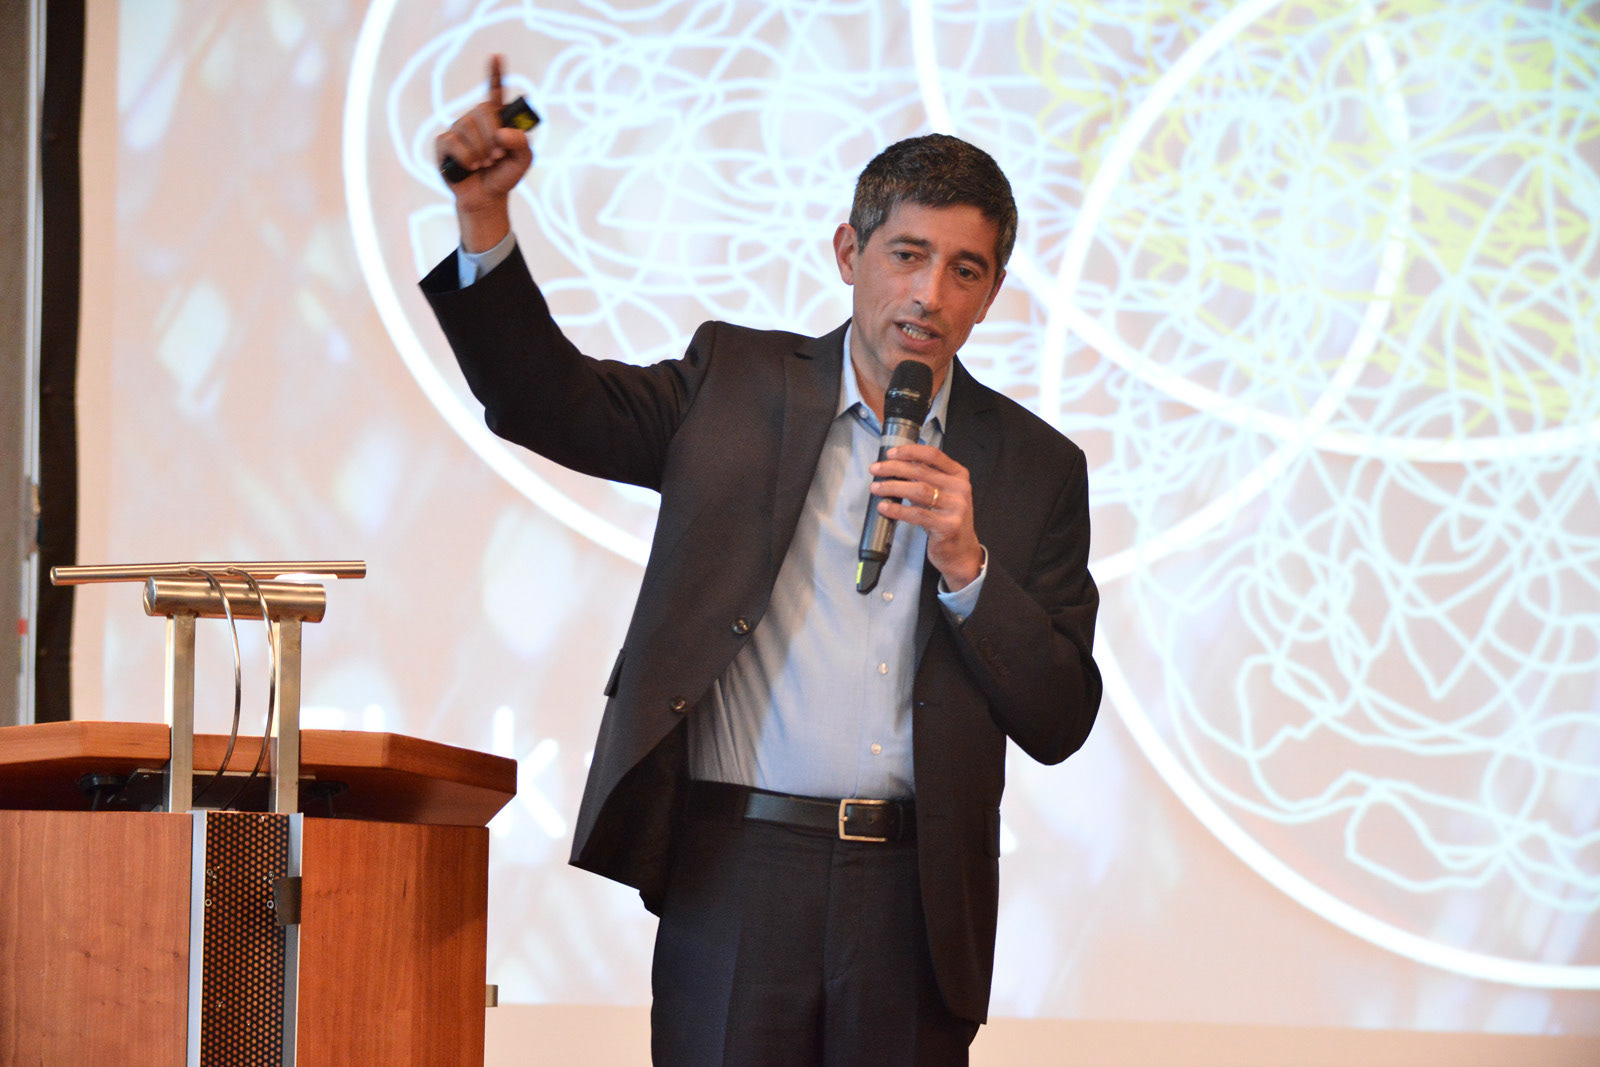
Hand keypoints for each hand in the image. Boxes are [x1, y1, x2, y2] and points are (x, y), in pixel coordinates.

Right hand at [435, 55, 533, 250]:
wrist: (487, 198)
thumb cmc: (504, 175)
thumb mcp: (523, 160)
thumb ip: (522, 143)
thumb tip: (502, 132)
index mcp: (496, 119)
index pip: (494, 91)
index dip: (495, 73)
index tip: (497, 55)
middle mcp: (475, 119)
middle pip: (483, 111)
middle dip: (494, 137)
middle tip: (497, 157)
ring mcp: (458, 129)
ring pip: (468, 126)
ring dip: (481, 151)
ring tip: (484, 165)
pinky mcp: (443, 143)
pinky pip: (454, 142)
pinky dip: (467, 157)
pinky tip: (470, 167)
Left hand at [870, 443, 983, 589]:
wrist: (961, 551)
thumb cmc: (946, 519)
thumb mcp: (942, 494)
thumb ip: (926, 479)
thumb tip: (895, 467)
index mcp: (959, 475)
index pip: (933, 455)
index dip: (910, 451)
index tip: (890, 453)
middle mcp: (960, 488)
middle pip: (921, 471)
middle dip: (894, 468)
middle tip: (875, 469)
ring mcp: (955, 507)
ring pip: (918, 490)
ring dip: (892, 487)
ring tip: (876, 488)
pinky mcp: (947, 526)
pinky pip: (917, 514)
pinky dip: (897, 509)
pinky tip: (884, 507)